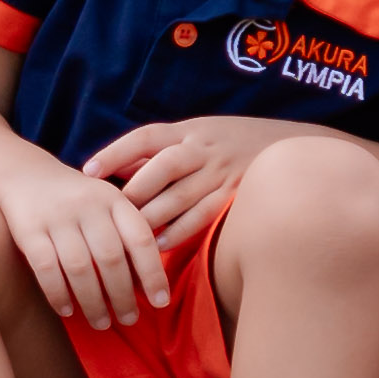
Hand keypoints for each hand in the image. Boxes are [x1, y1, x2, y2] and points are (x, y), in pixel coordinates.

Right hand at [0, 162, 170, 327]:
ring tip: (101, 323)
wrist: (24, 173)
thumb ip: (127, 237)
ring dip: (93, 302)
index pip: (140, 239)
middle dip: (122, 296)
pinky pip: (46, 268)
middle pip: (110, 258)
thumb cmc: (77, 201)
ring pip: (79, 268)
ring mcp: (56, 216)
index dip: (153, 274)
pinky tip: (67, 311)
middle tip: (129, 320)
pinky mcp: (28, 229)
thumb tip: (147, 287)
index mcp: (113, 199)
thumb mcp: (107, 206)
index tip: (160, 303)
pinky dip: (58, 294)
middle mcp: (87, 204)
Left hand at [87, 113, 284, 261]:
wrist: (290, 146)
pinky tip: (157, 246)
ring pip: (180, 197)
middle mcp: (203, 149)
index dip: (115, 153)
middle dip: (134, 192)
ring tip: (125, 237)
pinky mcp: (235, 197)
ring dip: (151, 218)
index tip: (88, 171)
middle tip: (106, 214)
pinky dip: (178, 232)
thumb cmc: (228, 142)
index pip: (145, 138)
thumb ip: (156, 153)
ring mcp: (221, 174)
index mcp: (187, 131)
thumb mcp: (194, 135)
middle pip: (162, 169)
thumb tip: (115, 169)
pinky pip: (202, 218)